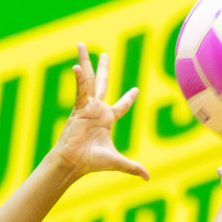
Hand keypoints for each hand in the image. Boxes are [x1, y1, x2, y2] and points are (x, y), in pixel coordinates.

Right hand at [50, 43, 149, 181]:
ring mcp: (87, 107)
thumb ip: (132, 167)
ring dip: (85, 62)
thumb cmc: (92, 162)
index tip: (136, 90)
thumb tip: (148, 178)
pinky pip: (80, 90)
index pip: (122, 105)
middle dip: (103, 69)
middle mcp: (97, 110)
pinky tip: (77, 65)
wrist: (74, 163)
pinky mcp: (78, 108)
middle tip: (104, 54)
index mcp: (107, 119)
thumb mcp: (117, 162)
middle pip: (102, 84)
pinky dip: (78, 78)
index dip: (129, 98)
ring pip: (88, 80)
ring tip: (81, 44)